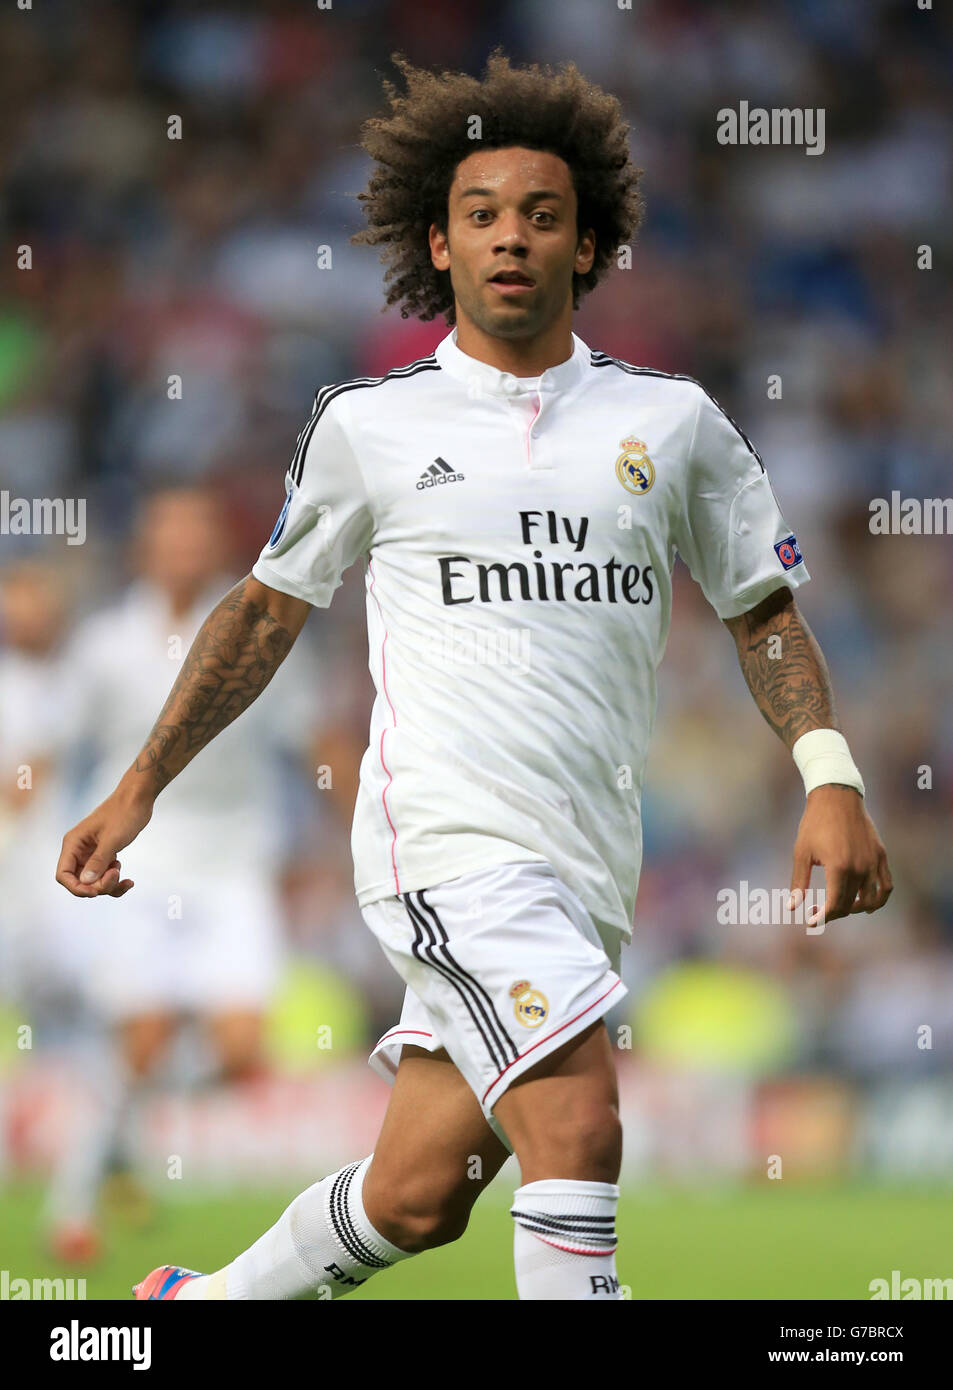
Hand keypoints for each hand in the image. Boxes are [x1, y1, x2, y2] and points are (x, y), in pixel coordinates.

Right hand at [56, 781, 153, 897]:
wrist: (138, 799)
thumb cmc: (124, 813)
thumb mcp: (112, 839)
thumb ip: (98, 861)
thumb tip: (86, 882)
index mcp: (73, 843)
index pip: (63, 875)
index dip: (77, 887)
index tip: (96, 891)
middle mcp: (79, 850)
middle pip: (80, 881)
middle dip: (98, 885)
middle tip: (116, 874)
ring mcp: (91, 853)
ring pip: (94, 881)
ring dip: (108, 885)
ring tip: (122, 873)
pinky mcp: (104, 854)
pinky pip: (105, 875)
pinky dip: (115, 881)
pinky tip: (129, 881)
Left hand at [789, 784, 892, 928]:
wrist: (836, 796)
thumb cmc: (814, 823)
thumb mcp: (801, 852)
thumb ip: (798, 882)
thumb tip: (792, 907)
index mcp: (839, 868)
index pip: (835, 906)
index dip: (822, 918)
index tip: (810, 922)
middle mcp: (860, 868)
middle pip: (851, 905)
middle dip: (833, 913)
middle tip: (817, 911)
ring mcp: (873, 862)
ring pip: (872, 900)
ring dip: (857, 909)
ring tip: (842, 907)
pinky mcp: (881, 855)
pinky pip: (887, 885)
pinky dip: (880, 898)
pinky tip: (868, 904)